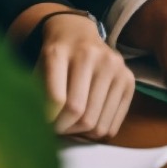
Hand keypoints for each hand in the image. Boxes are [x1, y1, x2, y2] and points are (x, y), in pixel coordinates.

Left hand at [37, 13, 134, 139]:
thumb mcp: (38, 70)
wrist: (78, 33)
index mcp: (59, 51)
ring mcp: (113, 66)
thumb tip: (44, 129)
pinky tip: (88, 125)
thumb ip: (38, 98)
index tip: (44, 124)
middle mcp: (90, 54)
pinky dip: (97, 133)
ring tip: (72, 126)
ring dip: (81, 134)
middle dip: (64, 128)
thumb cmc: (56, 58)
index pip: (56, 99)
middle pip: (77, 111)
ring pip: (96, 122)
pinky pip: (113, 124)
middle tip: (58, 128)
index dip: (48, 120)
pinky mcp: (128, 79)